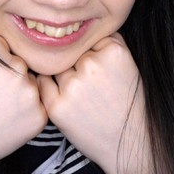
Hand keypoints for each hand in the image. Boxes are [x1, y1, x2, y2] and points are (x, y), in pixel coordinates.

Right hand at [0, 30, 47, 173]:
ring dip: (20, 93)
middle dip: (9, 74)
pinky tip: (4, 122)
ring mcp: (31, 93)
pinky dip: (26, 114)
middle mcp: (17, 67)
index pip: (4, 45)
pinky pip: (38, 107)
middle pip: (20, 63)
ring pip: (31, 84)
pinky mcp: (39, 116)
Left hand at [36, 33, 150, 173]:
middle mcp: (91, 65)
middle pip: (72, 52)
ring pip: (57, 66)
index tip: (103, 70)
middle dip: (78, 64)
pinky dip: (49, 87)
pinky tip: (67, 99)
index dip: (94, 53)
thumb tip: (76, 28)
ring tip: (84, 96)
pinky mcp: (57, 106)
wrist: (131, 144)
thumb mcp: (128, 65)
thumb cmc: (129, 103)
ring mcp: (72, 86)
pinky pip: (43, 83)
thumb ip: (106, 43)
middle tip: (93, 86)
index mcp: (113, 51)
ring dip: (64, 76)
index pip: (90, 37)